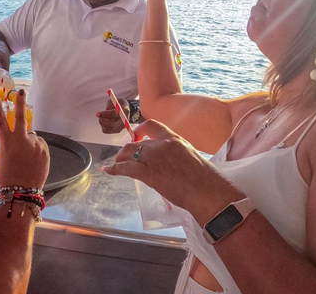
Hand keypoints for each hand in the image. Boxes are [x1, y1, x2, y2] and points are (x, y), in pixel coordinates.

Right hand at [0, 89, 49, 188]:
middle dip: (20, 102)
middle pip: (20, 117)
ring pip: (32, 136)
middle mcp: (21, 140)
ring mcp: (34, 145)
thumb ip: (8, 143)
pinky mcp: (44, 150)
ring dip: (29, 142)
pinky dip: (36, 149)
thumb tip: (17, 137)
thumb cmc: (7, 175)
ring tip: (26, 158)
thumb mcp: (2, 156)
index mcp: (7, 142)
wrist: (21, 191)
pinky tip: (33, 160)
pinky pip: (39, 144)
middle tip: (21, 91)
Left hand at [96, 98, 127, 133]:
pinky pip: (106, 130)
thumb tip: (101, 114)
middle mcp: (124, 121)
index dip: (105, 114)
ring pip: (108, 128)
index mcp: (125, 111)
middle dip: (102, 121)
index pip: (114, 114)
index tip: (97, 113)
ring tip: (104, 116)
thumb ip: (109, 106)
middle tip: (97, 115)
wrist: (125, 111)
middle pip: (112, 125)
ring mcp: (121, 127)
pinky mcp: (116, 131)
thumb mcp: (114, 101)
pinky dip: (103, 125)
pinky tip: (106, 120)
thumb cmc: (118, 105)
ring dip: (102, 122)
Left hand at [102, 120, 233, 220]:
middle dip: (127, 149)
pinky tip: (108, 170)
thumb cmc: (205, 178)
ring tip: (116, 163)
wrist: (206, 190)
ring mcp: (154, 158)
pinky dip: (115, 169)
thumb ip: (175, 153)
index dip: (141, 129)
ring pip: (129, 153)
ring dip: (120, 158)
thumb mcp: (190, 155)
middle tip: (124, 156)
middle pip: (137, 142)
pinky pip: (126, 168)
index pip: (153, 125)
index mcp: (174, 138)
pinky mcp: (148, 173)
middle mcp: (162, 145)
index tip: (137, 134)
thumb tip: (166, 161)